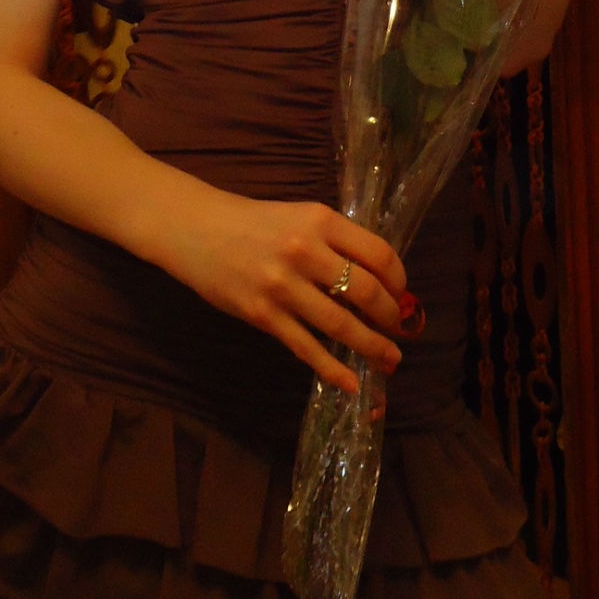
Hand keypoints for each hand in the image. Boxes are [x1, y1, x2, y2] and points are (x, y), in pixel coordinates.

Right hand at [167, 188, 407, 394]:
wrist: (196, 229)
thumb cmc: (253, 223)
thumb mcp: (299, 216)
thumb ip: (334, 242)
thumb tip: (377, 280)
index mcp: (320, 220)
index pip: (378, 254)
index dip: (399, 279)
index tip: (402, 293)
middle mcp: (305, 251)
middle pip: (367, 291)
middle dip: (391, 316)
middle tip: (398, 329)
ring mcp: (282, 286)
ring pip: (341, 324)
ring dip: (372, 346)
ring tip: (390, 359)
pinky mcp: (262, 314)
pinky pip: (306, 347)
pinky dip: (333, 369)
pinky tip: (350, 382)